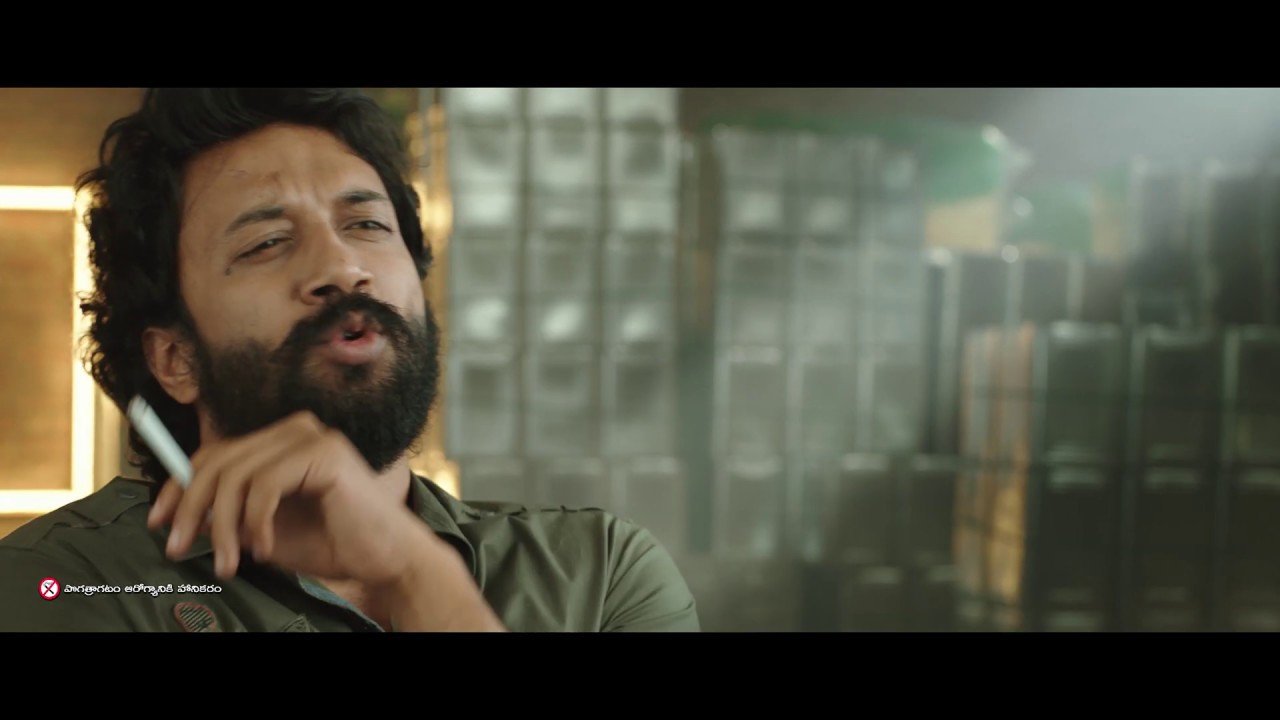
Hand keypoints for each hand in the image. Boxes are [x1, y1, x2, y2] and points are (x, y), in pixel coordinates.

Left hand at [145, 410, 438, 585]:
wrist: (384, 557)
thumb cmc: (332, 543)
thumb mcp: (264, 528)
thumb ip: (229, 513)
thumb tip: (179, 513)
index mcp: (282, 441)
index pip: (215, 453)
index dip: (180, 487)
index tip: (159, 523)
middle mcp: (296, 429)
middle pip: (218, 460)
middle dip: (191, 508)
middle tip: (177, 548)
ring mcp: (312, 436)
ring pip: (236, 476)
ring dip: (223, 526)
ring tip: (229, 562)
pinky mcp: (324, 453)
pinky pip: (264, 486)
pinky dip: (255, 523)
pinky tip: (265, 548)